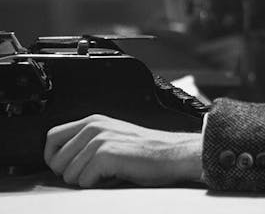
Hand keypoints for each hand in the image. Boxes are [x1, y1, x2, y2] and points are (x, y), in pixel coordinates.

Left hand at [45, 114, 202, 187]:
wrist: (172, 154)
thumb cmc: (146, 151)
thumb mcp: (113, 136)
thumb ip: (88, 141)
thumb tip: (62, 161)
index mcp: (93, 121)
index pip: (52, 137)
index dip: (55, 157)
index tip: (69, 166)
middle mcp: (94, 127)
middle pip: (56, 160)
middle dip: (71, 173)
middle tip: (94, 172)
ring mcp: (99, 140)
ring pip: (69, 174)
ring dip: (87, 180)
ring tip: (108, 172)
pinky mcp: (106, 155)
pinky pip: (84, 181)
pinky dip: (98, 184)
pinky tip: (115, 175)